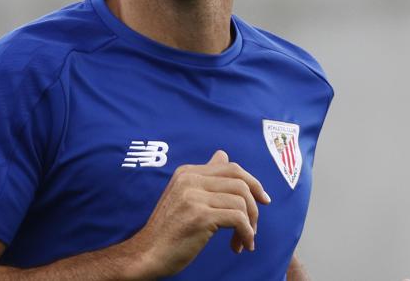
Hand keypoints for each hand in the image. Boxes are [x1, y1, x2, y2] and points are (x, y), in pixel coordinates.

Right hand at [128, 150, 270, 277]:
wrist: (147, 254)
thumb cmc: (169, 229)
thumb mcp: (184, 195)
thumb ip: (205, 176)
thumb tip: (223, 155)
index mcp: (187, 172)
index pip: (231, 167)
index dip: (252, 183)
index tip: (262, 200)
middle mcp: (190, 179)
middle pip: (240, 181)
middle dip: (255, 203)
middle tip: (255, 224)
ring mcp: (194, 197)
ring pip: (242, 201)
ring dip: (250, 224)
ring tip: (244, 239)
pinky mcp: (200, 216)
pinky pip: (238, 219)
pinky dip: (246, 233)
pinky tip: (240, 245)